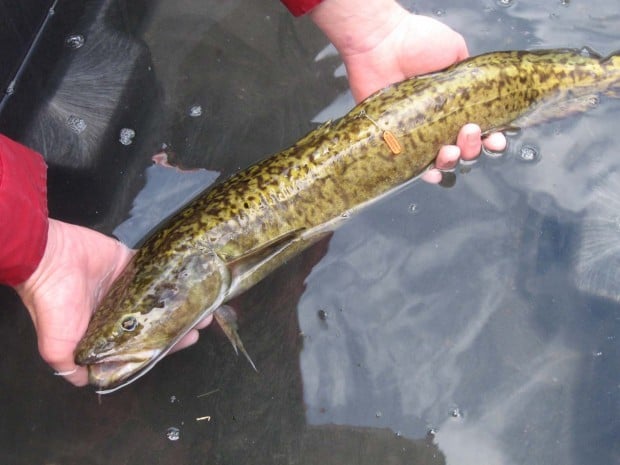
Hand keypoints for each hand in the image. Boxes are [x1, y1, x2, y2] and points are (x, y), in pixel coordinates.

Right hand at [14, 219, 210, 385]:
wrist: (50, 258)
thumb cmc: (56, 304)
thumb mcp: (58, 348)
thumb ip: (72, 368)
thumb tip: (92, 382)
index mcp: (106, 333)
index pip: (144, 344)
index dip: (167, 345)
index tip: (189, 339)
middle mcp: (120, 312)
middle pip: (158, 321)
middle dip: (181, 323)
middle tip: (203, 321)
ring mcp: (128, 287)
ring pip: (162, 297)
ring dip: (183, 300)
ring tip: (207, 302)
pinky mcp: (130, 265)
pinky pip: (158, 271)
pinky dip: (175, 276)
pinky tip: (193, 280)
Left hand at [310, 0, 505, 182]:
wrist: (381, 44)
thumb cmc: (416, 41)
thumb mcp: (455, 49)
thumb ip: (472, 72)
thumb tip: (485, 88)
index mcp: (457, 102)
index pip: (480, 127)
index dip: (492, 137)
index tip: (497, 138)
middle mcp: (439, 120)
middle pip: (464, 149)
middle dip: (473, 147)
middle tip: (469, 131)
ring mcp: (417, 133)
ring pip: (442, 161)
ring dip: (453, 159)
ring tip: (450, 148)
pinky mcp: (395, 140)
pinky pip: (412, 167)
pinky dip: (426, 173)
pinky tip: (432, 170)